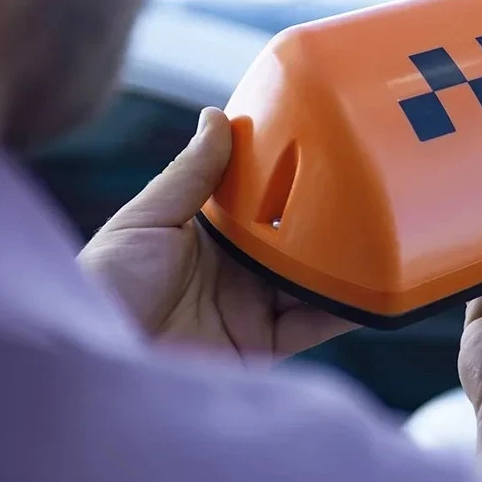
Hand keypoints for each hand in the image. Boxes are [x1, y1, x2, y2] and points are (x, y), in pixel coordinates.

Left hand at [78, 107, 355, 362]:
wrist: (97, 365)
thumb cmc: (102, 287)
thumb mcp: (144, 221)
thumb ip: (188, 174)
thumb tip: (217, 116)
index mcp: (206, 233)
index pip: (260, 196)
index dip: (289, 173)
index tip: (325, 142)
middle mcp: (237, 269)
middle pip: (295, 237)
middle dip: (329, 215)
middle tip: (370, 182)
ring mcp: (254, 307)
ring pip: (314, 276)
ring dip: (346, 258)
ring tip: (385, 228)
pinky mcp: (266, 345)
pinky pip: (317, 322)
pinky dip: (347, 306)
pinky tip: (373, 285)